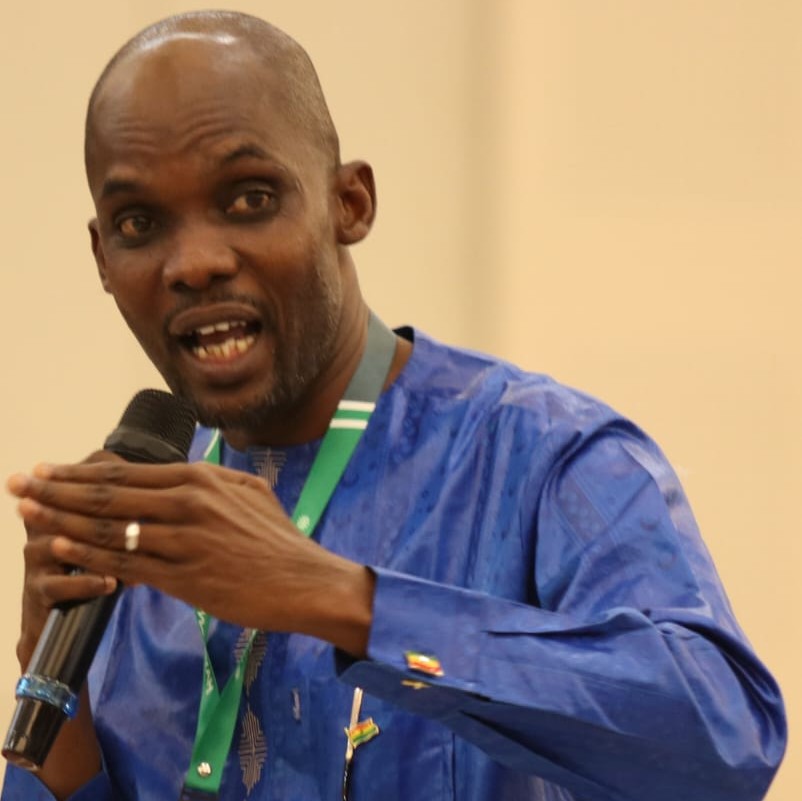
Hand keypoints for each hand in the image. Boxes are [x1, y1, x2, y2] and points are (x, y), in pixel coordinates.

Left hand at [9, 459, 374, 655]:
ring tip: (26, 513)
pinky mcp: (184, 578)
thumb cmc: (277, 539)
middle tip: (18, 484)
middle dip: (56, 489)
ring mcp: (184, 541)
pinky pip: (126, 564)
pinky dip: (89, 554)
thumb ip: (214, 478)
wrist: (303, 581)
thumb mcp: (250, 492)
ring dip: (62, 519)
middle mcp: (187, 503)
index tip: (46, 469)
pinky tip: (61, 547)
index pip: (126, 472)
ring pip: (110, 528)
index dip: (79, 471)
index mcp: (200, 480)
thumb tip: (185, 470)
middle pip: (108, 494)